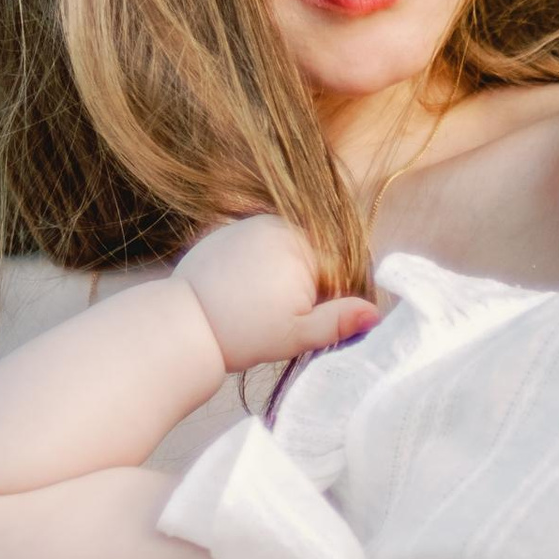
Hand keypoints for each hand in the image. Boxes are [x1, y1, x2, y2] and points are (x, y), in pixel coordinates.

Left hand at [174, 215, 377, 375]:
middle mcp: (277, 224)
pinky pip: (261, 247)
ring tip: (259, 305)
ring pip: (288, 251)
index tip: (307, 321)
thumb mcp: (296, 334)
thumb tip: (376, 313)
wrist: (183, 324)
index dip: (331, 299)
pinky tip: (243, 292)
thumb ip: (338, 321)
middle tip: (280, 316)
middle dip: (307, 285)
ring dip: (284, 275)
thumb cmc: (241, 332)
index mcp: (301, 244)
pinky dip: (260, 268)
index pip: (338, 267)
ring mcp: (250, 224)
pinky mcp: (228, 232)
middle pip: (314, 255)